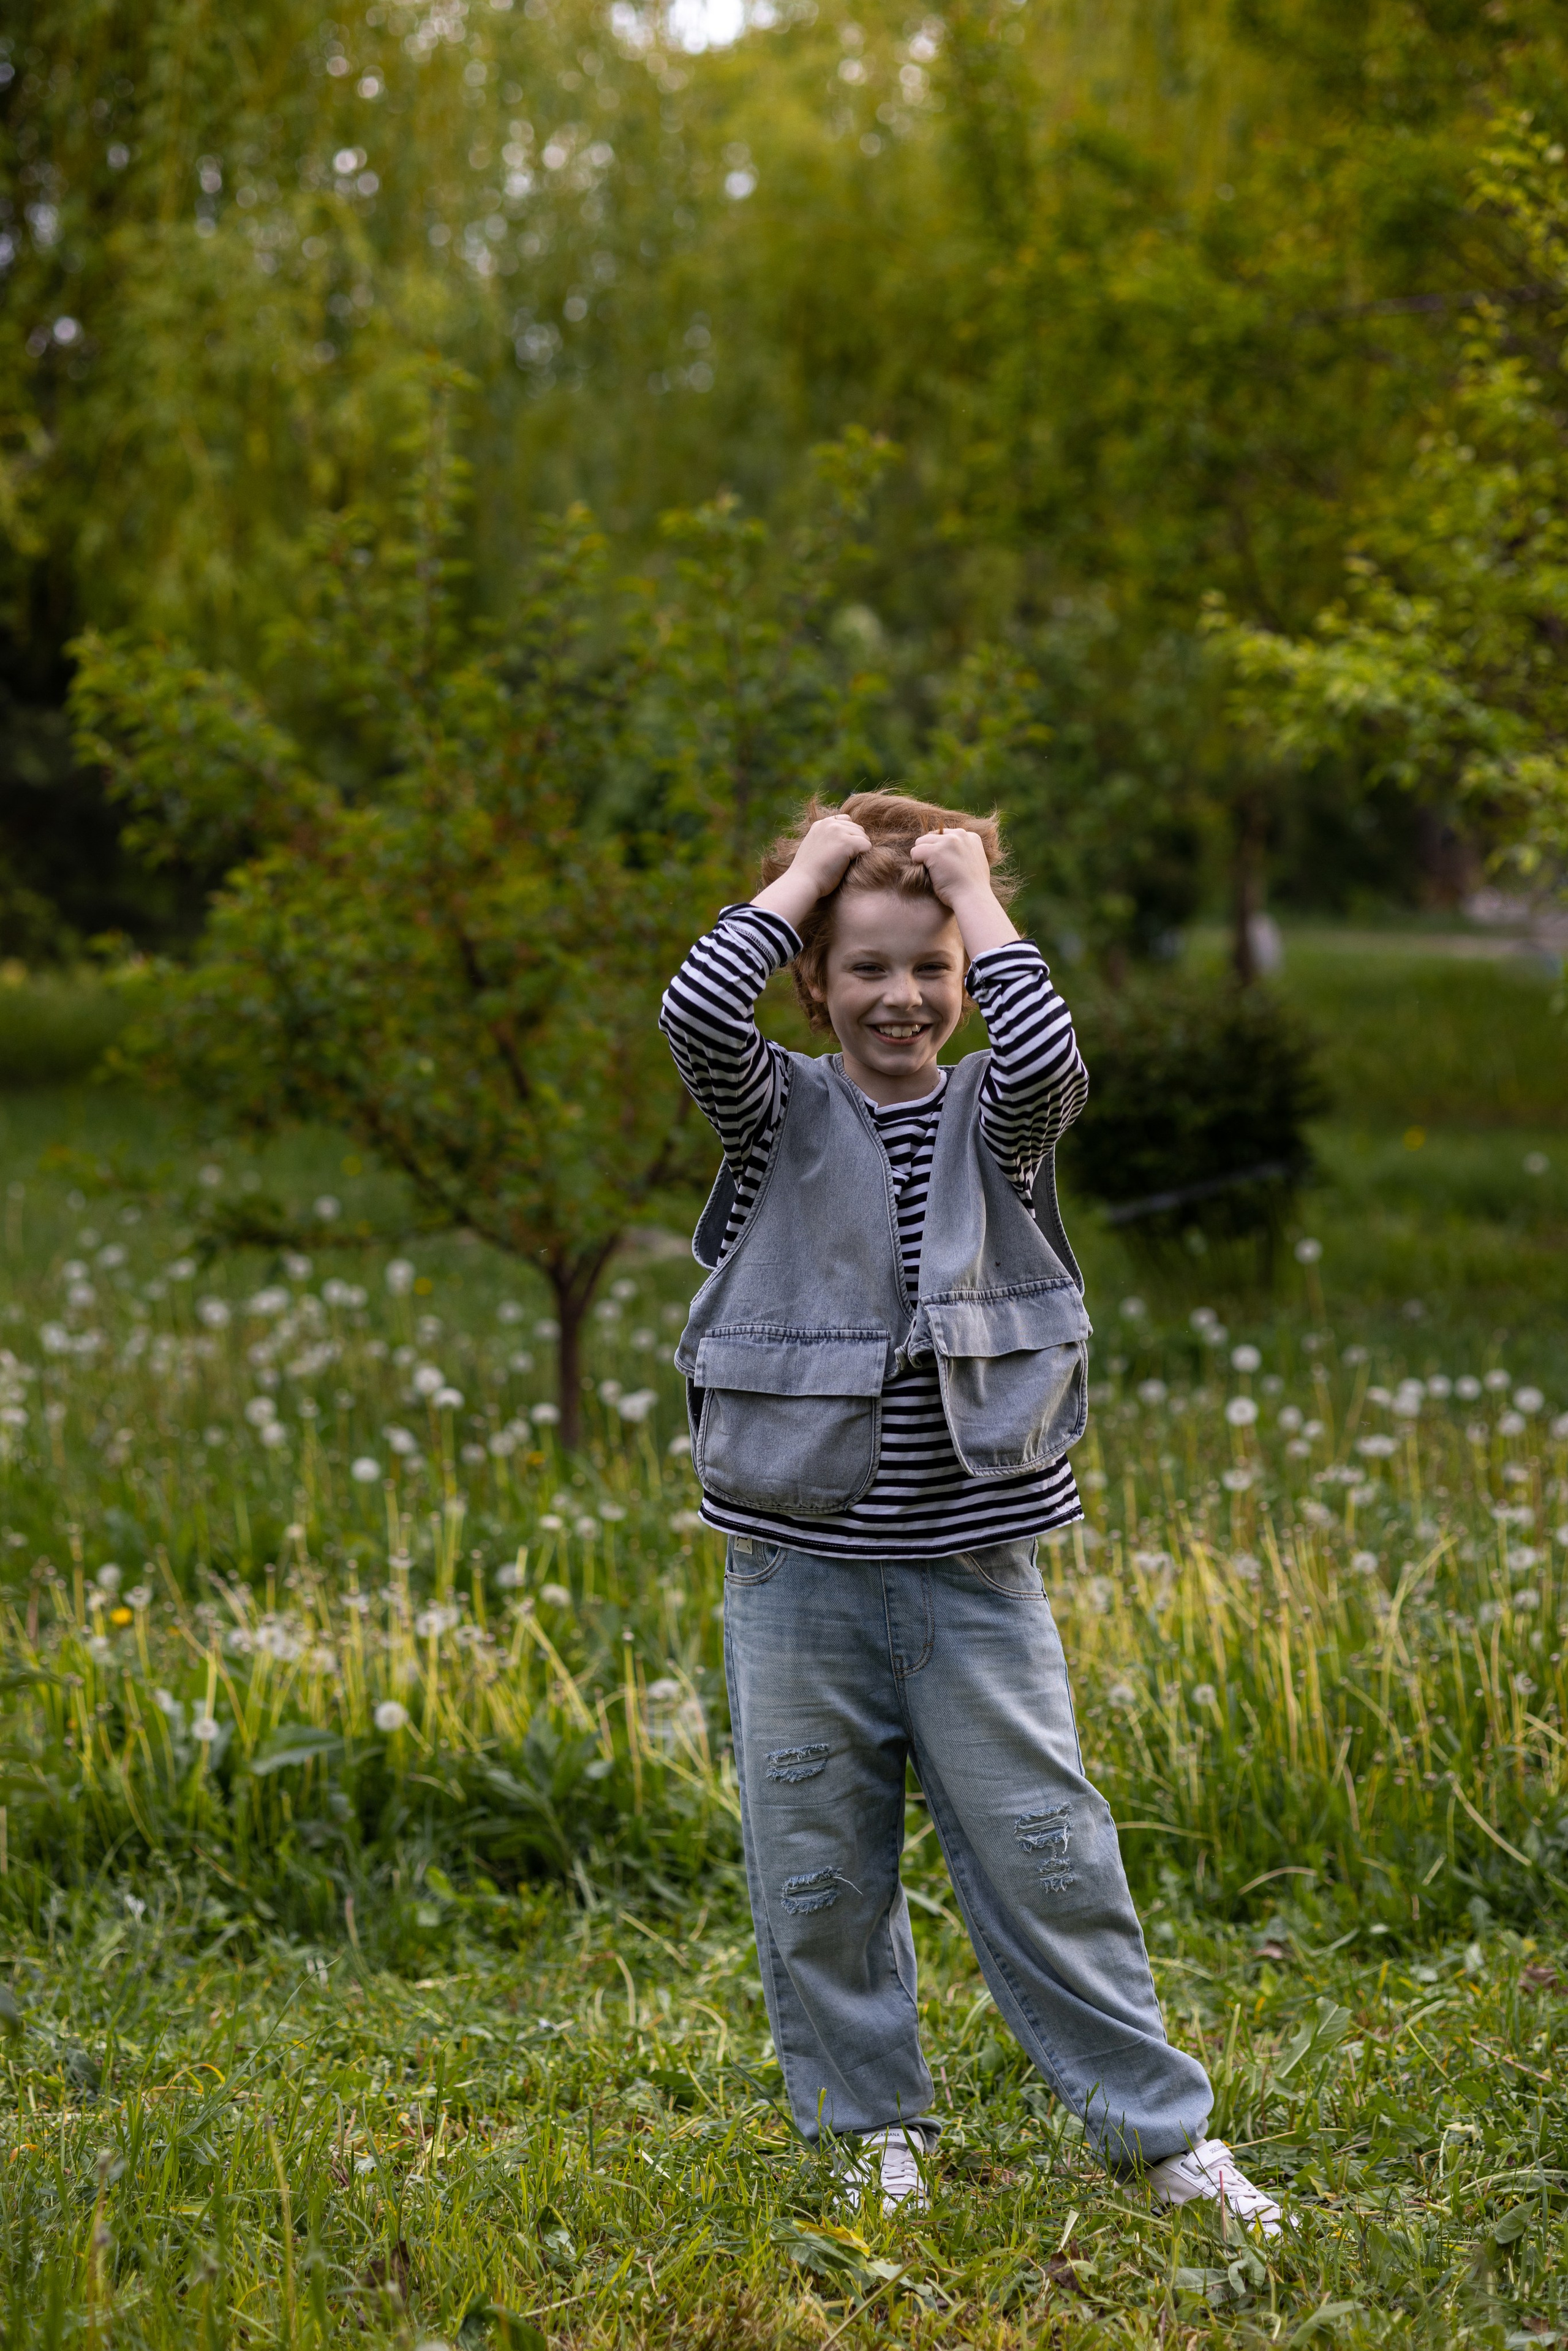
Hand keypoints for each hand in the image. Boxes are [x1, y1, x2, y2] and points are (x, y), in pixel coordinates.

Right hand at [752, 812, 871, 929]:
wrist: (802, 882)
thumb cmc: (809, 873)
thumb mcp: (815, 848)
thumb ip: (827, 840)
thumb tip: (842, 843)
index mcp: (821, 824)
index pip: (846, 821)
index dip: (849, 836)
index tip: (842, 851)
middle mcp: (829, 823)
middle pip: (858, 828)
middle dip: (856, 843)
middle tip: (846, 861)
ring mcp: (838, 831)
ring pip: (864, 837)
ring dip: (860, 851)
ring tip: (847, 864)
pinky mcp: (846, 842)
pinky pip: (867, 846)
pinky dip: (864, 856)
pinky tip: (851, 865)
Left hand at [909, 827, 1018, 955]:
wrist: (973, 899)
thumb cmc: (971, 888)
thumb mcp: (974, 862)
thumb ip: (964, 852)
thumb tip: (950, 851)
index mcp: (971, 836)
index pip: (945, 835)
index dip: (941, 850)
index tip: (946, 864)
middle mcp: (960, 835)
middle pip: (932, 836)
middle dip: (930, 851)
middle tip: (937, 870)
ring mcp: (947, 842)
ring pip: (921, 842)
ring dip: (922, 857)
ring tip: (933, 872)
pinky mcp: (935, 851)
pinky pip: (915, 852)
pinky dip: (916, 863)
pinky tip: (928, 875)